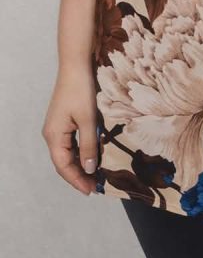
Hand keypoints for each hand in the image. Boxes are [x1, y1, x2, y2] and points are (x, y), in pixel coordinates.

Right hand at [42, 62, 98, 195]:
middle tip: (95, 187)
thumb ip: (89, 145)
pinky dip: (80, 152)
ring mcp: (56, 127)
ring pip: (67, 153)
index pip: (63, 166)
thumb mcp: (89, 120)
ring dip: (79, 165)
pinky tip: (91, 155)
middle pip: (63, 162)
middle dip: (78, 175)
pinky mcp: (63, 120)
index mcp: (54, 136)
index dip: (77, 180)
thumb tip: (90, 169)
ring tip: (94, 176)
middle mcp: (51, 134)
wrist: (75, 66)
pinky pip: (70, 143)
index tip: (91, 191)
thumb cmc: (82, 91)